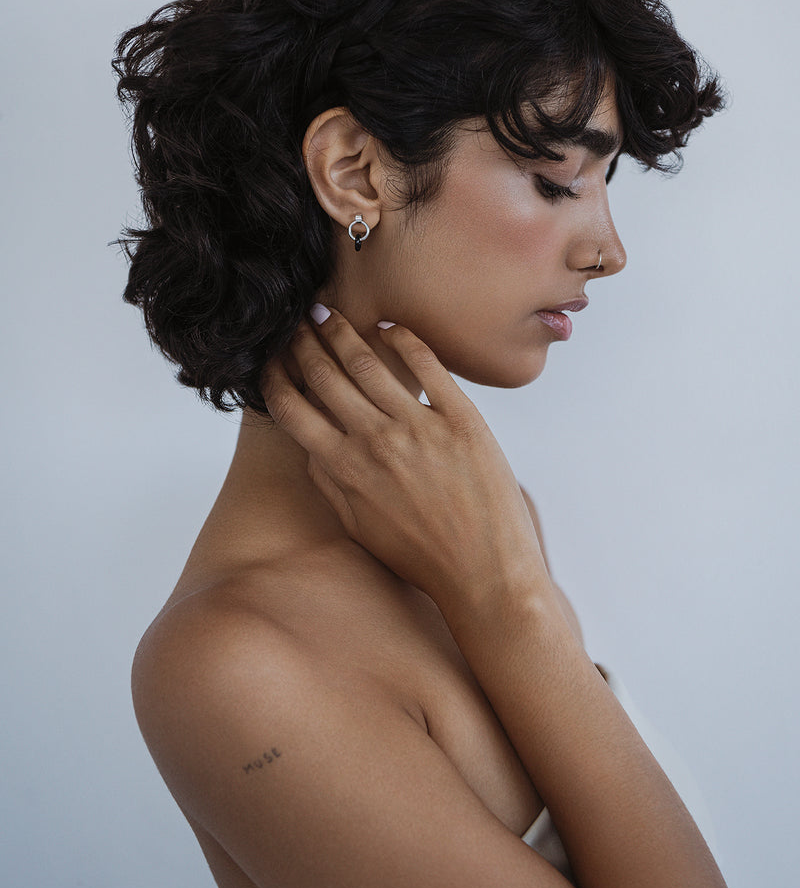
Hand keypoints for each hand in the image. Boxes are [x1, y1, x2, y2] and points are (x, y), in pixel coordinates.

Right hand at [261, 307, 547, 616]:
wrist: (486, 573)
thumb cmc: (422, 558)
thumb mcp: (360, 528)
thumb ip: (331, 484)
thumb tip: (312, 447)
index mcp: (345, 469)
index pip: (293, 408)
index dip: (275, 376)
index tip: (271, 357)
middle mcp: (376, 441)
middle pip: (326, 375)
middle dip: (304, 342)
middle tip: (296, 320)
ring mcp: (419, 426)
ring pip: (368, 363)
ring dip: (342, 333)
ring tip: (328, 314)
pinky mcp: (461, 418)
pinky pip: (427, 365)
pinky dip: (403, 338)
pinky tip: (388, 327)